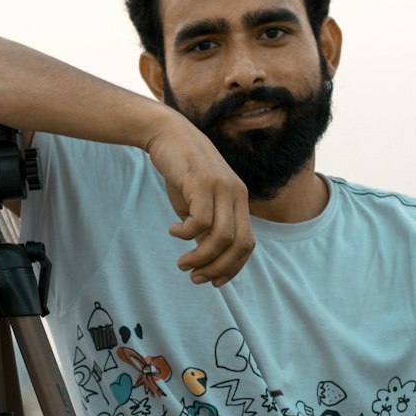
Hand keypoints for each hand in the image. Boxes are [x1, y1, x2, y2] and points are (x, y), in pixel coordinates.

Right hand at [144, 117, 254, 285]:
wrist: (168, 133)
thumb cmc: (182, 172)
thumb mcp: (197, 203)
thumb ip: (205, 228)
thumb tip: (207, 257)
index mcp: (240, 200)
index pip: (247, 243)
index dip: (233, 267)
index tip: (213, 281)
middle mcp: (237, 194)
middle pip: (240, 244)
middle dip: (219, 268)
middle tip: (196, 277)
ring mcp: (222, 187)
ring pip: (221, 237)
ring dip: (201, 257)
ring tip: (182, 263)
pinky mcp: (202, 182)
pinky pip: (201, 221)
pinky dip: (187, 234)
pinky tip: (173, 231)